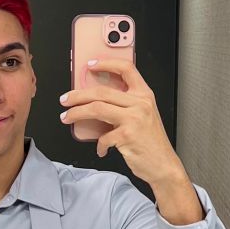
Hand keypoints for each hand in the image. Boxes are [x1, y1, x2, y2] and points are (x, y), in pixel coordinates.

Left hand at [59, 58, 184, 186]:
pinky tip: (101, 149)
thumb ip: (125, 105)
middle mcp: (140, 103)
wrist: (164, 165)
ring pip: (96, 108)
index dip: (106, 63)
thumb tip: (96, 101)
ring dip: (76, 113)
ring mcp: (134, 118)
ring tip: (67, 117)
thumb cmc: (152, 143)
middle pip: (102, 91)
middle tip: (65, 100)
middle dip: (77, 95)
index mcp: (144, 95)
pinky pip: (103, 137)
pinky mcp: (127, 136)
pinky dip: (98, 145)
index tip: (90, 65)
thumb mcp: (144, 117)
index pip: (126, 68)